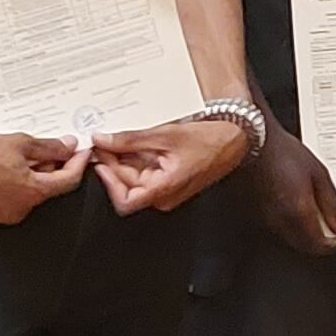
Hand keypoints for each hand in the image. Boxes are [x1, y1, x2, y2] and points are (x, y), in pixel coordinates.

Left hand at [91, 108, 255, 215]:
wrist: (234, 138)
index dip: (109, 181)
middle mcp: (164, 196)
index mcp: (164, 190)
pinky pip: (145, 172)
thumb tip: (103, 140)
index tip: (101, 161)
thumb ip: (130, 139)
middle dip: (114, 163)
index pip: (124, 200)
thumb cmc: (210, 141)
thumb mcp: (165, 135)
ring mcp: (166, 189)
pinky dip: (137, 157)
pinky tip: (138, 142)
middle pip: (126, 185)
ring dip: (125, 158)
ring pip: (134, 177)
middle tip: (105, 140)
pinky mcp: (168, 180)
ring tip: (123, 137)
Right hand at [256, 121, 335, 253]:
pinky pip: (277, 226)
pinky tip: (299, 208)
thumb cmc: (280, 151)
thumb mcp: (318, 173)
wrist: (250, 141)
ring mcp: (264, 217)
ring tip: (319, 215)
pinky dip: (292, 224)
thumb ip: (331, 202)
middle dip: (322, 242)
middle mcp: (279, 220)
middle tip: (334, 230)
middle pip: (304, 245)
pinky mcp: (254, 211)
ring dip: (307, 234)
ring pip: (290, 237)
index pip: (319, 245)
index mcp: (298, 212)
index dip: (335, 246)